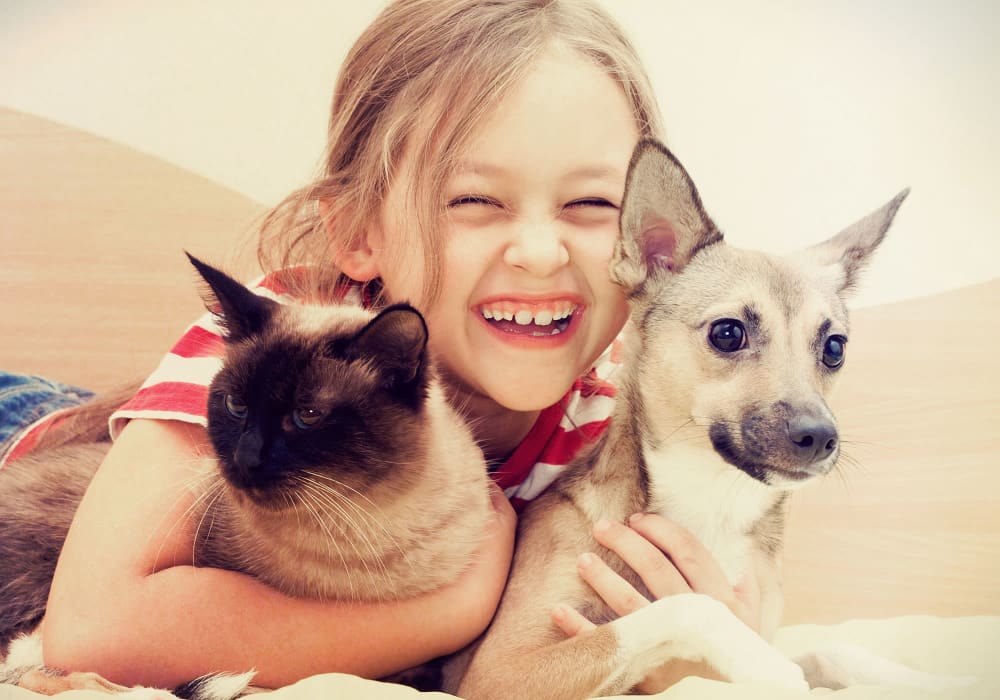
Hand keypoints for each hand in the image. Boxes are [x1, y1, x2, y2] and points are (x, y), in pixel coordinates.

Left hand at [551, 513, 762, 690]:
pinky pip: (606, 647)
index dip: (660, 529)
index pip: (688, 551)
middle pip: (655, 569)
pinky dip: (579, 629)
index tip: (637, 518)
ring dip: (602, 578)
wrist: (736, 699)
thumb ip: (748, 585)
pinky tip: (559, 610)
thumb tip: (745, 550)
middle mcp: (697, 621)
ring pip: (629, 603)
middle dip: (626, 542)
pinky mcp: (648, 674)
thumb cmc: (737, 657)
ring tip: (583, 560)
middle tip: (602, 527)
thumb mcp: (751, 621)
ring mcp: (671, 647)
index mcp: (722, 601)